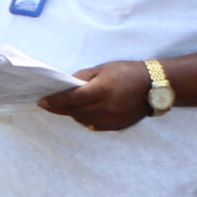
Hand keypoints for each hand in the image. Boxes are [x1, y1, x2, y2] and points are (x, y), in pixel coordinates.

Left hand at [36, 59, 152, 131]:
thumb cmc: (126, 72)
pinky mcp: (116, 126)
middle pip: (74, 111)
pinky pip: (94, 125)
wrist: (155, 86)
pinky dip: (85, 119)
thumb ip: (82, 78)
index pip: (70, 98)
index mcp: (100, 90)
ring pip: (82, 120)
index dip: (54, 101)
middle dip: (59, 108)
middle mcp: (105, 108)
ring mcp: (111, 119)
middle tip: (48, 104)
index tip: (41, 102)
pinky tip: (84, 111)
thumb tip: (66, 85)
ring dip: (72, 114)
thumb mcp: (102, 69)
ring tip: (67, 106)